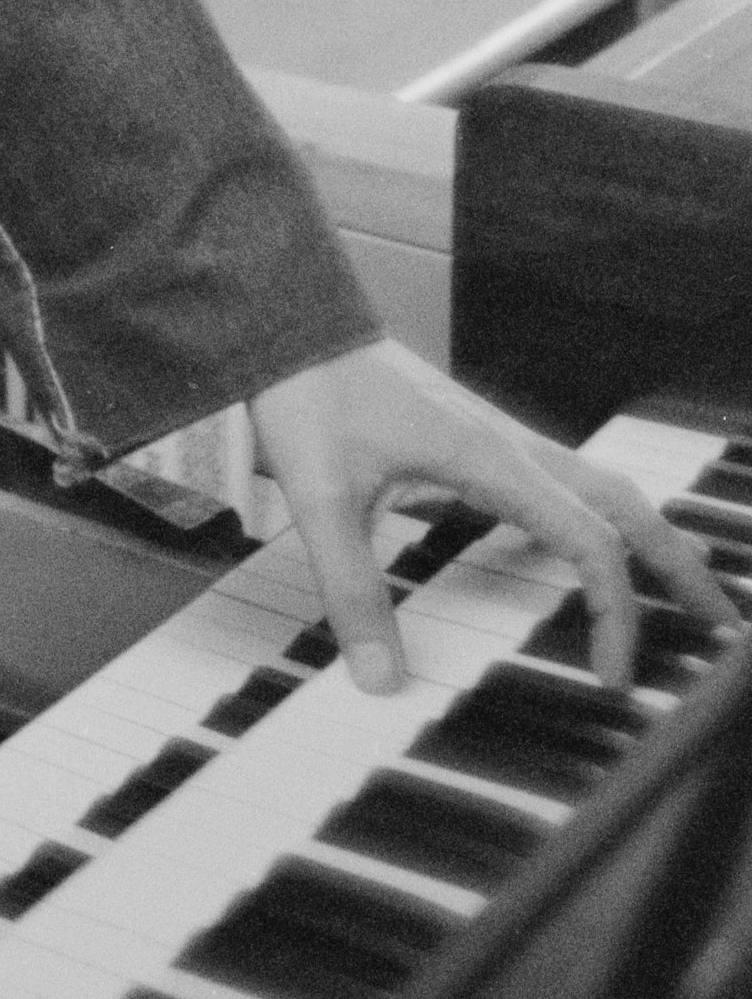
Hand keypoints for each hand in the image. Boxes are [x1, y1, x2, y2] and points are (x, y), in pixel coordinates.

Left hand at [247, 337, 737, 691]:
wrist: (289, 319)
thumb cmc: (307, 395)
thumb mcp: (320, 499)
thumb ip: (353, 591)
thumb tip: (382, 680)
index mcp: (492, 460)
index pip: (591, 543)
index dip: (616, 614)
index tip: (615, 676)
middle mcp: (512, 444)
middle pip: (626, 506)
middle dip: (679, 565)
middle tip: (724, 623)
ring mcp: (499, 436)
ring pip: (601, 487)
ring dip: (648, 536)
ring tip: (683, 587)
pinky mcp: (479, 436)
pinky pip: (563, 480)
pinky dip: (599, 518)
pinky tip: (589, 550)